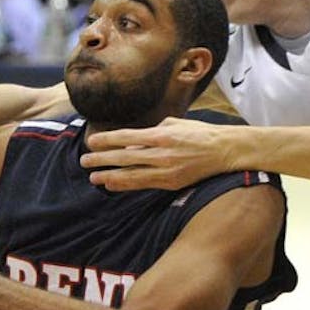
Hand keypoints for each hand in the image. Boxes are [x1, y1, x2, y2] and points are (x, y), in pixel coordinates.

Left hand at [80, 117, 231, 190]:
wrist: (225, 151)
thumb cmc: (199, 133)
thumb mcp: (174, 125)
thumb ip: (151, 132)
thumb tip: (131, 145)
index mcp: (161, 134)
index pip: (126, 138)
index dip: (106, 141)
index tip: (91, 142)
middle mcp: (161, 153)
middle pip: (124, 157)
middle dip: (101, 160)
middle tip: (84, 161)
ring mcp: (166, 170)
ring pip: (130, 174)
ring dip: (109, 176)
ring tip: (93, 177)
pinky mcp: (171, 183)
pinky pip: (143, 184)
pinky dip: (125, 184)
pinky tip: (112, 185)